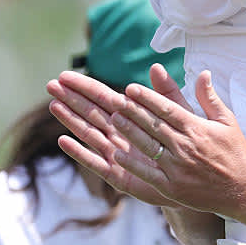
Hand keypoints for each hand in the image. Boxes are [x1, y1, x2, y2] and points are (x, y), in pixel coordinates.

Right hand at [46, 67, 184, 207]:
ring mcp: (117, 154)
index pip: (104, 97)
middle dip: (71, 98)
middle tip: (50, 84)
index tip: (65, 75)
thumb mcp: (178, 115)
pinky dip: (80, 152)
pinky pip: (97, 163)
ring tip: (53, 105)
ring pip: (90, 133)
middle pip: (91, 112)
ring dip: (71, 120)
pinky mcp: (120, 175)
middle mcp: (120, 134)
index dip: (85, 86)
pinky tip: (64, 141)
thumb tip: (157, 66)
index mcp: (133, 117)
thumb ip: (166, 93)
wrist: (195, 178)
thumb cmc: (185, 144)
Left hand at [109, 70, 245, 218]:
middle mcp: (185, 146)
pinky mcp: (172, 187)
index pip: (167, 109)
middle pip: (154, 125)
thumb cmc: (234, 152)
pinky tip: (117, 154)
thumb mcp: (227, 121)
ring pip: (148, 146)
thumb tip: (203, 73)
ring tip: (114, 119)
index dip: (148, 98)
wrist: (241, 190)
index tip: (131, 88)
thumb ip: (210, 98)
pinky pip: (148, 173)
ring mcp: (178, 168)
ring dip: (130, 132)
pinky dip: (132, 164)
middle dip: (133, 111)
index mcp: (197, 129)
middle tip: (115, 99)